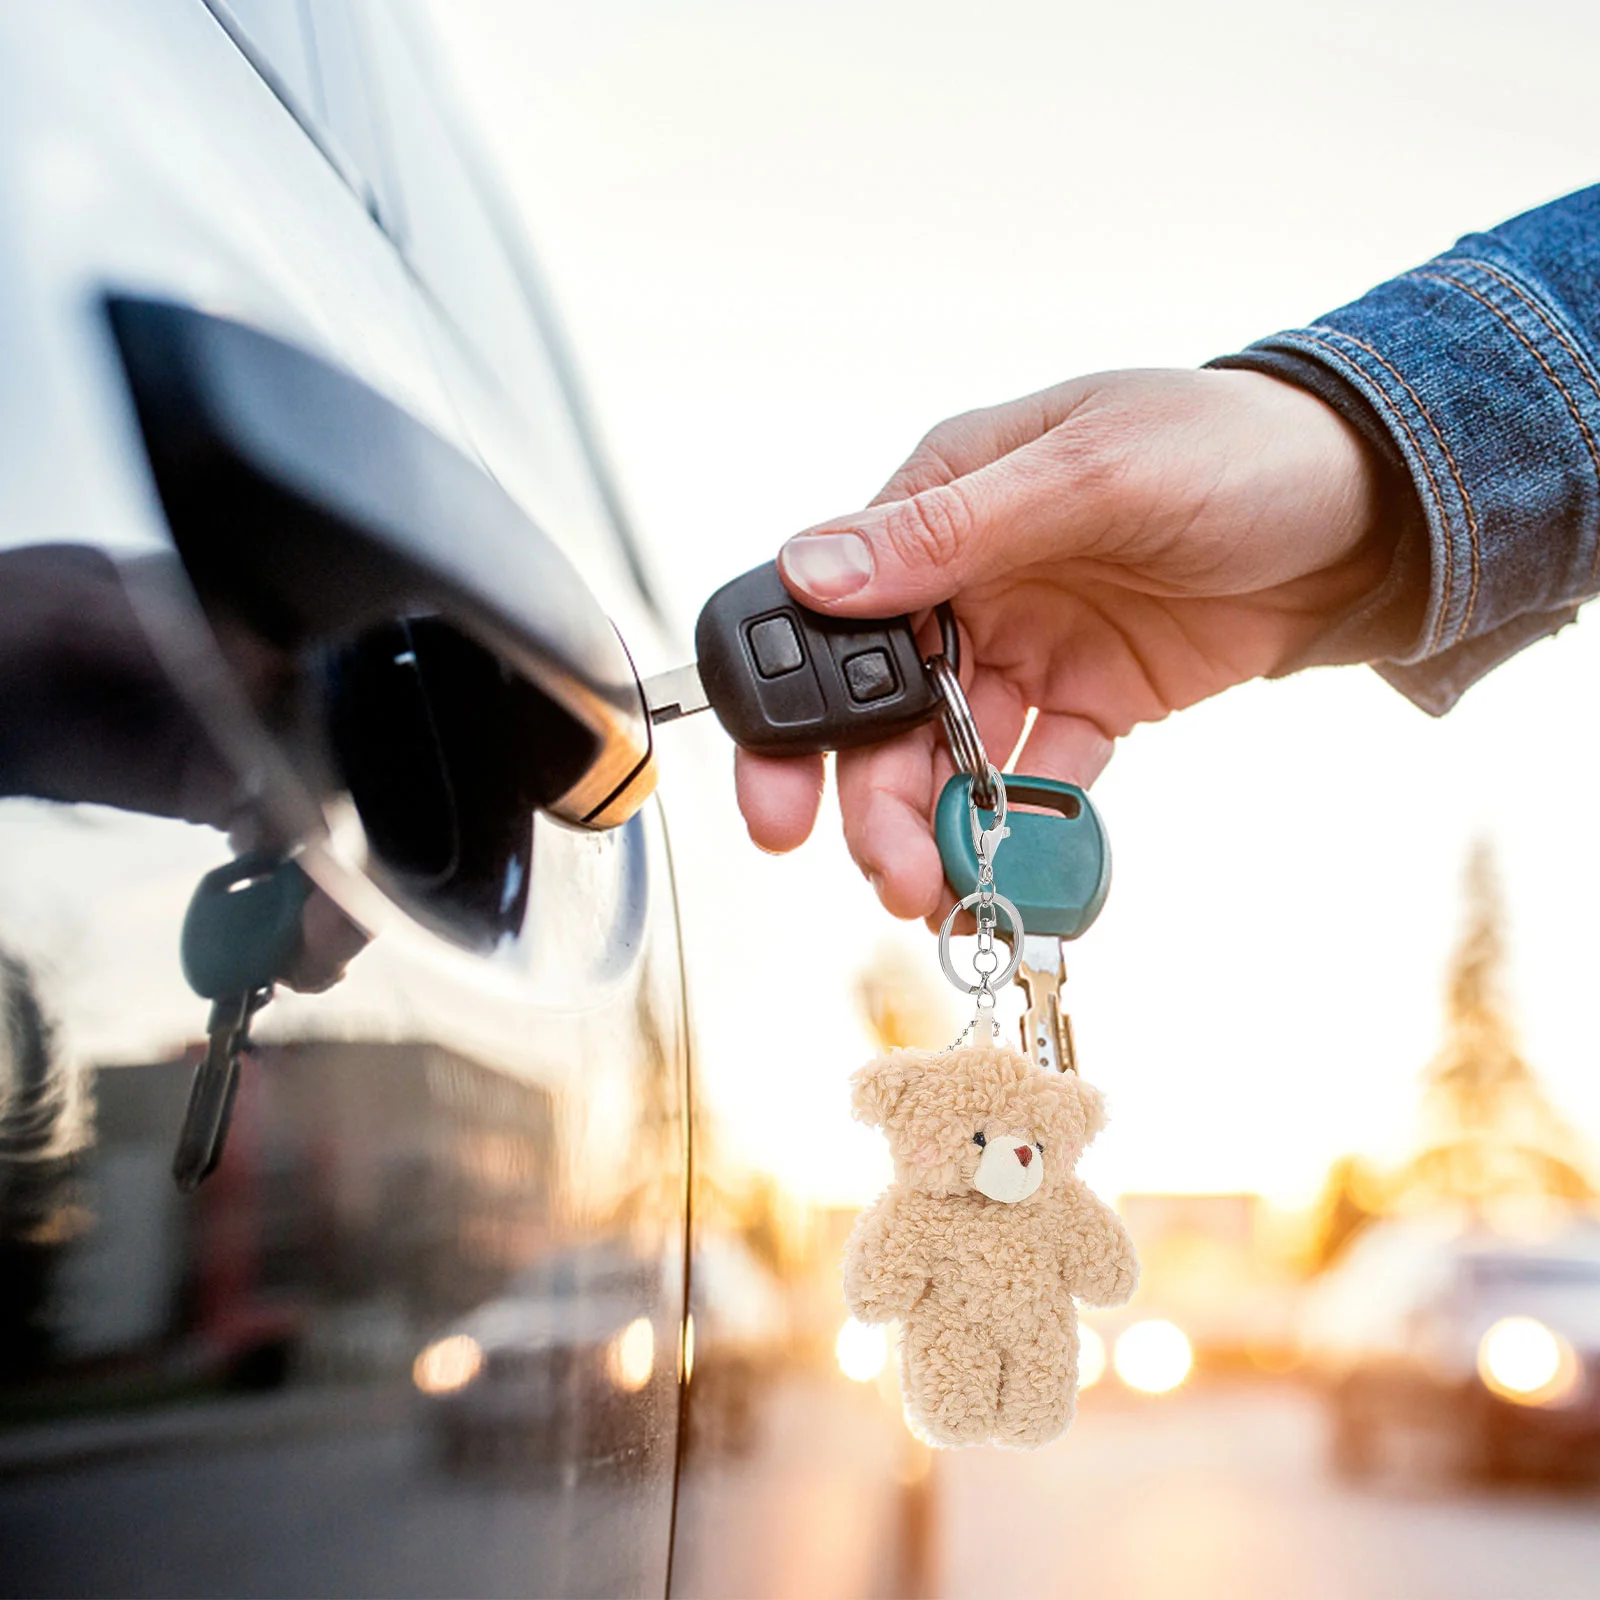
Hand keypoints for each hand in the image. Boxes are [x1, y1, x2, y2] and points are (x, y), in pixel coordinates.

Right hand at [734, 368, 1392, 921]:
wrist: (1374, 504)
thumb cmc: (1232, 447)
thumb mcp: (1090, 473)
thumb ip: (948, 531)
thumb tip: (811, 570)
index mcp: (941, 503)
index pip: (828, 614)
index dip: (790, 713)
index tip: (778, 803)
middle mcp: (968, 582)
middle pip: (880, 710)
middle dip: (871, 800)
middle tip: (889, 873)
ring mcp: (1027, 647)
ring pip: (949, 757)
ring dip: (939, 828)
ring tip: (946, 894)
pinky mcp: (1090, 702)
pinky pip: (1039, 778)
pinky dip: (1026, 828)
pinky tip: (1020, 874)